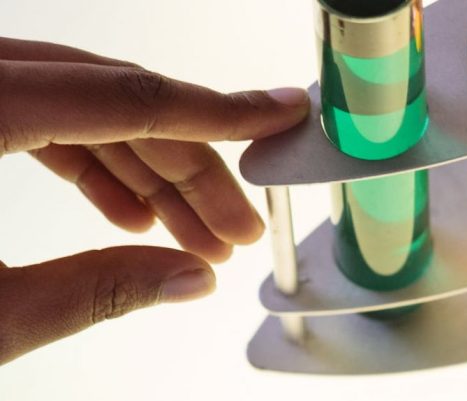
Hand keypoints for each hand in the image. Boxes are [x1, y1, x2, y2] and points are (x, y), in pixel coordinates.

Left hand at [0, 37, 308, 363]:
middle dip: (190, 169)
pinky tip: (133, 213)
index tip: (279, 113)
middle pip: (113, 103)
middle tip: (238, 228)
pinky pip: (45, 121)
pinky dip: (97, 164)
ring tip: (194, 236)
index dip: (217, 111)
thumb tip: (189, 280)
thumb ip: (92, 291)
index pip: (126, 98)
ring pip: (85, 111)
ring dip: (150, 172)